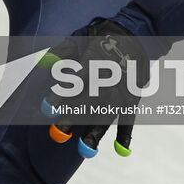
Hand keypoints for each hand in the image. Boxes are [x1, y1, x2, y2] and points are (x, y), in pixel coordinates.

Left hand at [38, 19, 150, 158]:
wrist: (139, 32)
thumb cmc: (105, 35)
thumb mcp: (83, 36)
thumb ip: (64, 50)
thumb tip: (44, 62)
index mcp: (95, 61)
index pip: (75, 82)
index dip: (61, 96)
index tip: (46, 108)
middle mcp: (109, 78)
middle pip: (89, 102)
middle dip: (72, 118)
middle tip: (57, 134)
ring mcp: (122, 90)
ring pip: (108, 114)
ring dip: (96, 132)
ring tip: (84, 150)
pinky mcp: (133, 97)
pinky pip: (130, 117)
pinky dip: (126, 134)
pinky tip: (121, 150)